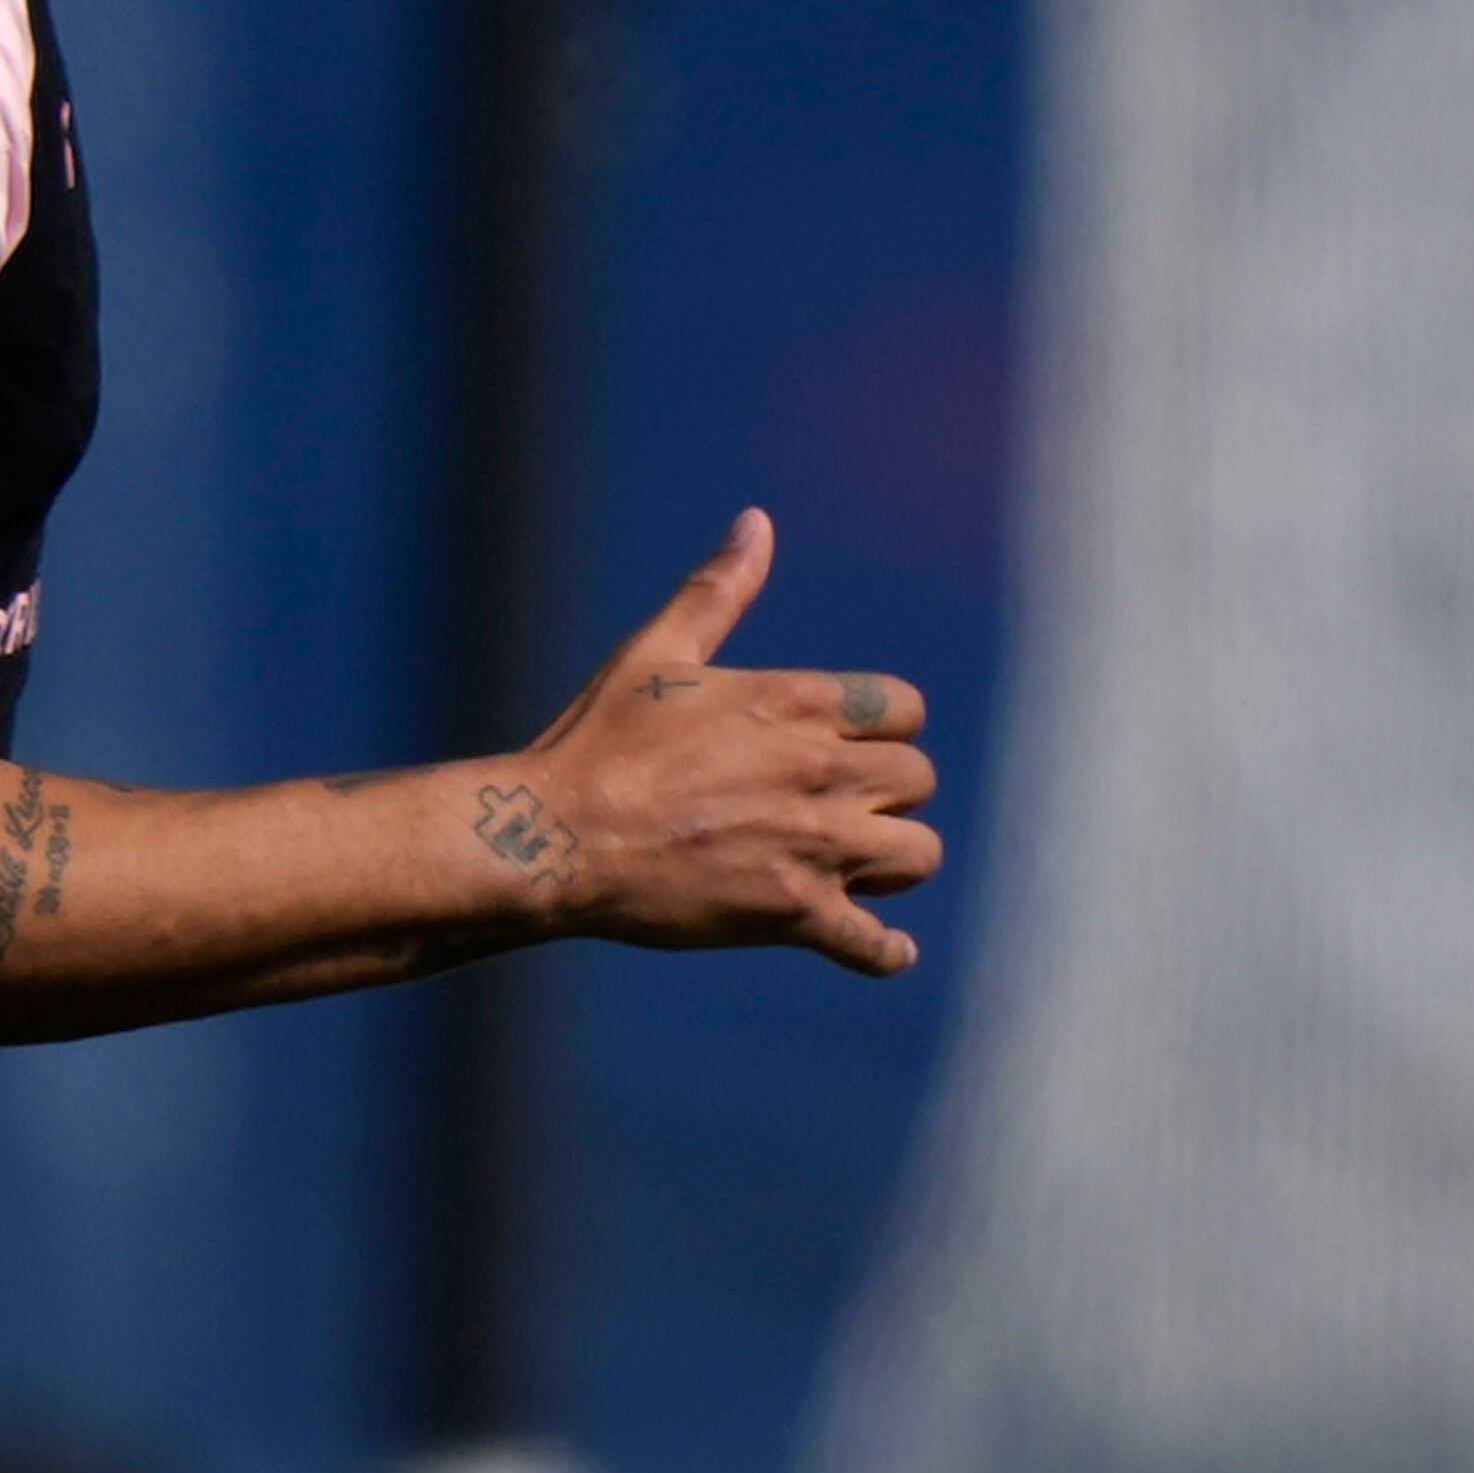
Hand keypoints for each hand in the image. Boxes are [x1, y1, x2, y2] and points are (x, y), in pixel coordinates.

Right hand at [510, 509, 940, 975]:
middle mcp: (820, 770)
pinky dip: (884, 949)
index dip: (883, 726)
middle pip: (918, 780)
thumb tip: (757, 522)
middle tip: (838, 805)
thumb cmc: (598, 739)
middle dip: (886, 792)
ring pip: (918, 854)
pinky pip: (877, 943)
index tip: (845, 742)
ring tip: (850, 864)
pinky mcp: (796, 913)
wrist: (555, 835)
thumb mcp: (656, 650)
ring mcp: (814, 846)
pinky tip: (880, 945)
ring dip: (892, 860)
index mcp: (794, 702)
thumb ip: (718, 590)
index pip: (904, 709)